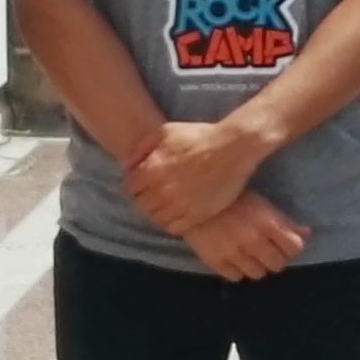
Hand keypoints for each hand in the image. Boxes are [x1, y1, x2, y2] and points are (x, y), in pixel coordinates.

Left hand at [126, 119, 266, 234]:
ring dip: (157, 212)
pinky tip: (177, 213)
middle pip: (141, 205)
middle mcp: (162, 190)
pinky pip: (174, 228)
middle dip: (143, 199)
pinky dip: (171, 223)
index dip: (134, 185)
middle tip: (152, 195)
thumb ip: (141, 147)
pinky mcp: (197, 215)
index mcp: (152, 169)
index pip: (129, 188)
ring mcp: (180, 205)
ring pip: (156, 219)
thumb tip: (126, 166)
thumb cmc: (199, 135)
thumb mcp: (165, 131)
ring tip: (165, 205)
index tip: (140, 184)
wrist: (234, 147)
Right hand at [180, 191, 306, 281]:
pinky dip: (237, 270)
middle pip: (277, 265)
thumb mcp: (262, 204)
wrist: (191, 199)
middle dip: (274, 258)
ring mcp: (234, 253)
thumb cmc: (232, 198)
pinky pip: (236, 277)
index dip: (291, 247)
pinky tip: (234, 259)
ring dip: (256, 266)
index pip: (294, 248)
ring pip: (258, 274)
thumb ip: (284, 221)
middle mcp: (253, 240)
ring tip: (249, 255)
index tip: (284, 244)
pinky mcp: (216, 261)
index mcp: (268, 223)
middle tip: (265, 250)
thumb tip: (305, 234)